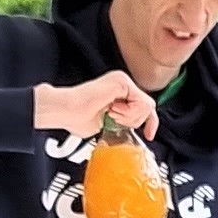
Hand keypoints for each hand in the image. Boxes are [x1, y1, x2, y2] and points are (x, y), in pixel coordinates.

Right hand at [35, 74, 159, 143]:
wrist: (66, 111)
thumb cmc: (77, 118)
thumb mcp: (108, 126)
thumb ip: (121, 124)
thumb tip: (130, 133)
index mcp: (119, 93)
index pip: (145, 106)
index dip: (151, 122)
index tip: (148, 135)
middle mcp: (122, 85)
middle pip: (148, 107)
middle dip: (134, 121)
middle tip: (114, 121)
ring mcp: (123, 82)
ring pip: (146, 106)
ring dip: (129, 118)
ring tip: (111, 115)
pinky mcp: (122, 82)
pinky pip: (140, 103)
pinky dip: (127, 113)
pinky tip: (112, 110)